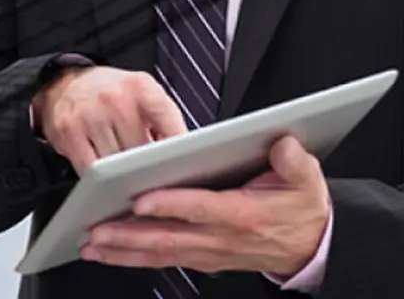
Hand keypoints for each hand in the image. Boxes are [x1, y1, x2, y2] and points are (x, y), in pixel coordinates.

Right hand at [32, 66, 186, 173]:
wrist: (69, 83)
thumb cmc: (115, 95)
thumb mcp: (146, 95)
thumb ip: (166, 122)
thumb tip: (183, 160)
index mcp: (142, 87)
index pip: (170, 126)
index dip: (175, 155)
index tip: (180, 170)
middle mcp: (115, 97)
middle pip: (141, 151)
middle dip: (147, 167)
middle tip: (149, 175)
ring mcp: (90, 114)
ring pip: (115, 164)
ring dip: (122, 175)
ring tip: (124, 171)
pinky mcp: (68, 131)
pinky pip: (89, 169)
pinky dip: (98, 178)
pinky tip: (103, 173)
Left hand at [81, 135, 330, 278]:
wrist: (312, 247)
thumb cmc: (302, 210)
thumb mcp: (308, 180)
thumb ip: (294, 161)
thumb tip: (281, 144)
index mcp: (243, 215)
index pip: (201, 209)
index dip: (170, 205)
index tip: (141, 199)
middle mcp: (221, 238)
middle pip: (169, 237)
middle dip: (129, 234)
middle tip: (96, 228)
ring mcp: (210, 252)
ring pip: (161, 253)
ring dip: (124, 250)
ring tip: (91, 243)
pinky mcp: (203, 257)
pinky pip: (164, 259)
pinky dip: (134, 258)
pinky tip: (110, 253)